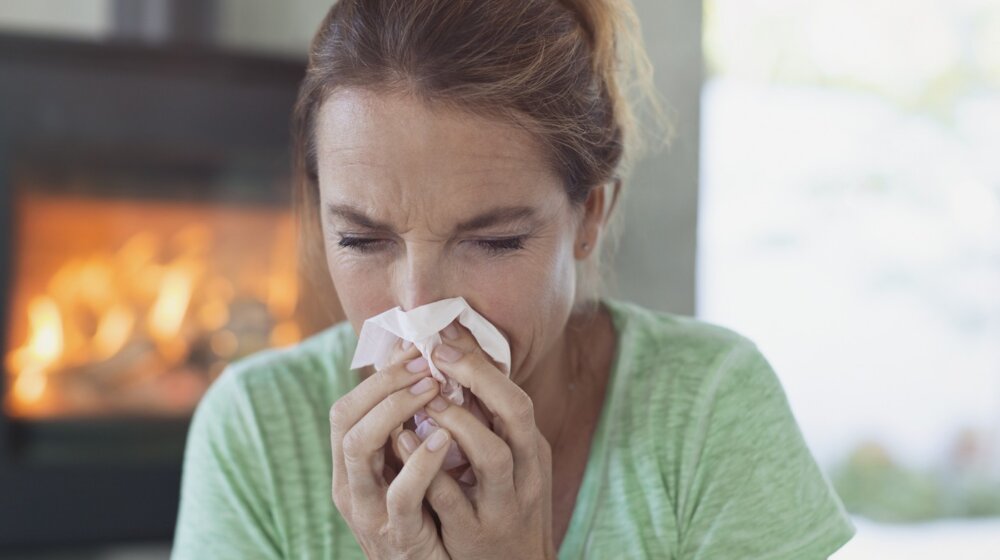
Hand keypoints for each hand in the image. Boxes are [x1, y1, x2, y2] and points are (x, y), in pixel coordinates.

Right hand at [329, 339, 453, 559]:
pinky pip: (400, 494)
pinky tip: (442, 438)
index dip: (377, 375)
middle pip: (345, 418)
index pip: (345, 407)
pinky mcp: (400, 537)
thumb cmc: (425, 520)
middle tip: (424, 362)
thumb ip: (406, 433)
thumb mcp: (406, 473)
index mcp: (352, 469)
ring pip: (359, 447)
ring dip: (394, 410)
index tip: (413, 350)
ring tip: (432, 388)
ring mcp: (370, 513)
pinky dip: (420, 461)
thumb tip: (420, 370)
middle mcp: (352, 487)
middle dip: (383, 383)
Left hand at [402, 320, 555, 559]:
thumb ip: (488, 423)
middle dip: (479, 376)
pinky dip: (427, 464)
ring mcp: (503, 504)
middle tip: (438, 354)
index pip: (517, 395)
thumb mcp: (511, 464)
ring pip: (491, 454)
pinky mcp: (473, 534)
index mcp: (531, 450)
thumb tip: (456, 367)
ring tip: (424, 397)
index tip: (447, 335)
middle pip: (516, 412)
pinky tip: (403, 439)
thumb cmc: (503, 507)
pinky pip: (450, 496)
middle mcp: (526, 473)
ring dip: (457, 419)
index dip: (483, 363)